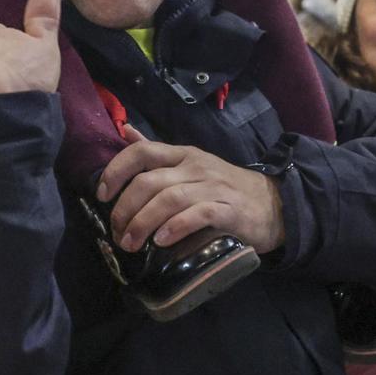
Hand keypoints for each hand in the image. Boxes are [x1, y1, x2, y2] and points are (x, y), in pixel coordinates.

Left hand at [98, 126, 284, 252]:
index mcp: (183, 155)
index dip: (116, 171)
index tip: (102, 195)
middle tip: (117, 234)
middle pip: (149, 181)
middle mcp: (195, 167)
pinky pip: (197, 214)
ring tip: (132, 244)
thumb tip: (124, 130)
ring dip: (143, 223)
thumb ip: (156, 152)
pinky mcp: (228, 210)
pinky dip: (175, 227)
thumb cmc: (224, 187)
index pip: (142, 152)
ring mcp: (213, 187)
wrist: (273, 205)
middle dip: (125, 208)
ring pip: (168, 199)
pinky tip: (161, 241)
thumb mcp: (190, 165)